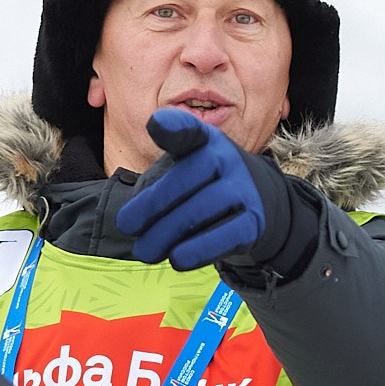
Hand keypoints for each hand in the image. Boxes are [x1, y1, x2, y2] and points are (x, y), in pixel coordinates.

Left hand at [115, 109, 269, 269]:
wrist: (257, 202)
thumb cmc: (203, 184)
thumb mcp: (180, 169)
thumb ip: (152, 186)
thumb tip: (134, 224)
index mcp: (203, 140)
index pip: (187, 129)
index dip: (173, 126)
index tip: (155, 125)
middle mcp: (227, 159)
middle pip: (183, 181)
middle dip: (150, 207)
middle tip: (126, 227)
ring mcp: (244, 189)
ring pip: (199, 212)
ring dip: (165, 234)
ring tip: (144, 251)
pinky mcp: (254, 221)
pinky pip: (225, 236)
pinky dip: (198, 250)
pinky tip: (177, 260)